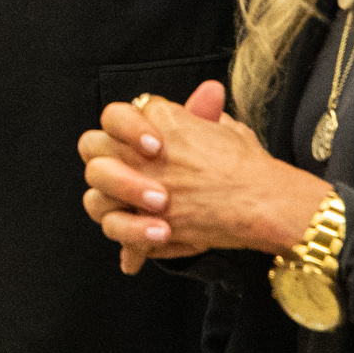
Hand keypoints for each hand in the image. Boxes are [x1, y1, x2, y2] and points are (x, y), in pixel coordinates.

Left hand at [79, 82, 332, 265]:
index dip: (126, 130)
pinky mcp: (147, 224)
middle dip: (105, 162)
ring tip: (142, 215)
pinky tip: (136, 257)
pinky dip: (131, 250)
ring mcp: (139, 189)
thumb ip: (203, 114)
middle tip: (132, 178)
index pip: (116, 117)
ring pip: (95, 197)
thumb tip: (207, 95)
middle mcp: (139, 153)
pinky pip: (120, 235)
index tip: (151, 147)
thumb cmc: (248, 164)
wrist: (262, 200)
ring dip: (111, 207)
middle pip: (91, 148)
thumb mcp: (225, 127)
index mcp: (157, 119)